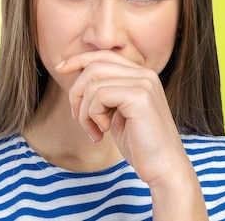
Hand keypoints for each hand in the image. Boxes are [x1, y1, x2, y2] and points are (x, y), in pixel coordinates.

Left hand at [58, 50, 186, 185]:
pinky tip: (104, 132)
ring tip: (94, 131)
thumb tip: (78, 78)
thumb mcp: (118, 113)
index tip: (60, 69)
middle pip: (94, 66)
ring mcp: (144, 83)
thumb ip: (106, 93)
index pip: (103, 56)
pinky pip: (99, 95)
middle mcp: (145, 74)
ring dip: (84, 111)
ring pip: (93, 83)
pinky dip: (93, 115)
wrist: (164, 169)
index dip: (78, 60)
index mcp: (141, 75)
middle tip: (79, 118)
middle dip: (76, 92)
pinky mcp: (140, 96)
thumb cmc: (140, 145)